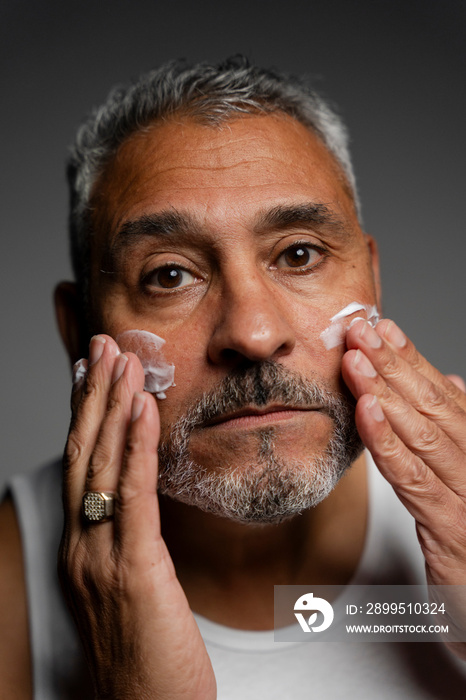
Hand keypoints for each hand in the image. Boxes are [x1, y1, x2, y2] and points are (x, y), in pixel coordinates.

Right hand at [58, 335, 215, 699]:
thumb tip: (138, 507)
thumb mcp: (134, 588)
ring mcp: (99, 556)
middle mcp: (82, 545)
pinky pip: (132, 495)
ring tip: (121, 359)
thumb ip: (130, 544)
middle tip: (103, 345)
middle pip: (83, 452)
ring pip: (101, 464)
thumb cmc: (147, 655)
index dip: (86, 413)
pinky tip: (142, 409)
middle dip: (93, 394)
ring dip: (111, 405)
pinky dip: (135, 446)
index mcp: (83, 547)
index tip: (94, 371)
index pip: (81, 464)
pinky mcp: (132, 570)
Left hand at [342, 318, 465, 655]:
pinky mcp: (452, 530)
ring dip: (385, 392)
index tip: (383, 327)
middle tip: (360, 328)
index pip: (442, 395)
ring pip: (423, 434)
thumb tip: (452, 383)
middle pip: (432, 406)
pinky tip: (366, 413)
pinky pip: (415, 479)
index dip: (411, 358)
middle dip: (392, 364)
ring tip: (356, 359)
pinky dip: (388, 442)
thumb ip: (460, 433)